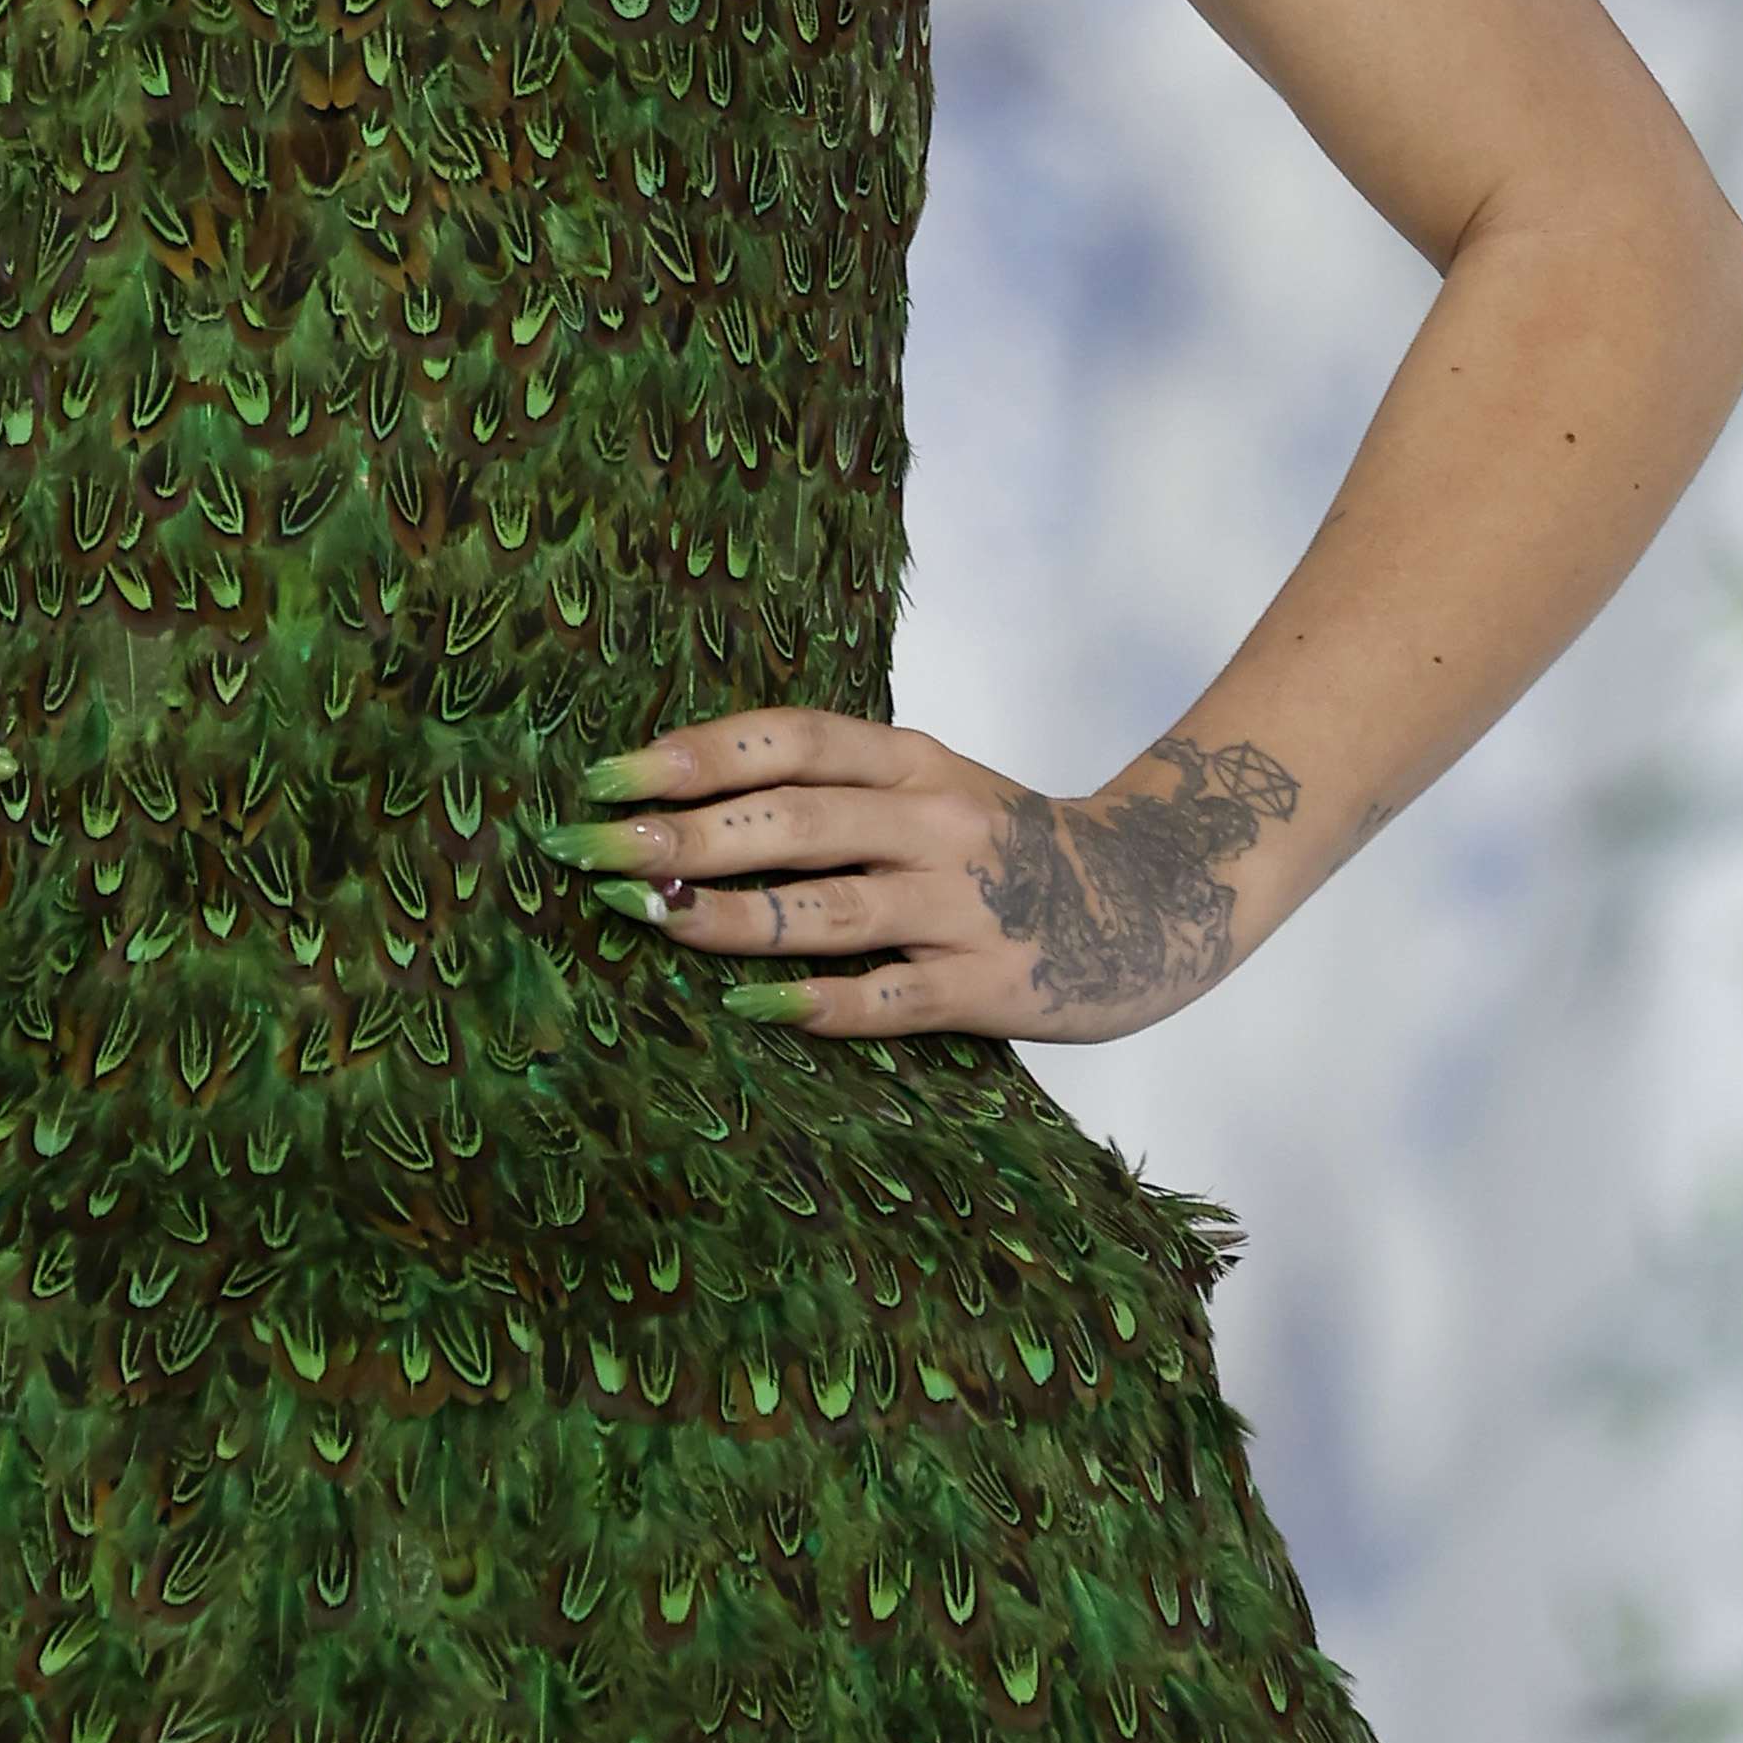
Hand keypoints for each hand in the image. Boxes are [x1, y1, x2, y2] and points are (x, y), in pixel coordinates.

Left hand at [537, 714, 1303, 1041]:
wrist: (1153, 899)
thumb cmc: (1000, 845)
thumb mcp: (927, 786)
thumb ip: (830, 789)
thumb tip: (678, 805)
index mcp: (911, 759)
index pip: (788, 737)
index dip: (695, 752)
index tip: (606, 775)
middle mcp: (933, 821)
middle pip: (792, 818)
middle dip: (683, 834)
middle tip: (590, 848)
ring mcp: (960, 906)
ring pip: (828, 907)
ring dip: (728, 915)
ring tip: (646, 917)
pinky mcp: (985, 986)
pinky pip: (886, 997)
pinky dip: (817, 1003)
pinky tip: (750, 1005)